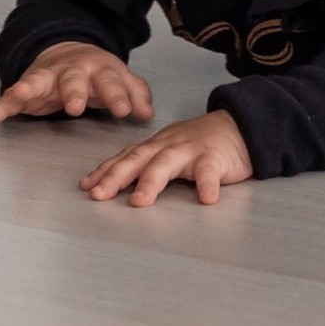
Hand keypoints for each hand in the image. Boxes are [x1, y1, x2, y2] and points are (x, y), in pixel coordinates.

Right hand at [0, 40, 154, 131]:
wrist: (68, 50)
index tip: (125, 111)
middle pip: (74, 79)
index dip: (118, 96)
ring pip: (38, 81)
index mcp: (98, 70)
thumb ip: (135, 93)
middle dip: (74, 92)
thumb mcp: (119, 79)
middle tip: (76, 107)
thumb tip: (148, 112)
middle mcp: (71, 71)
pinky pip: (7, 99)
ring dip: (29, 90)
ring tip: (20, 95)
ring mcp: (46, 77)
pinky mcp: (25, 87)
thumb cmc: (96, 72)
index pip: (111, 82)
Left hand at [80, 107, 253, 209]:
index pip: (125, 157)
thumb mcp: (168, 149)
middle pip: (138, 159)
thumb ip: (145, 163)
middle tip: (99, 195)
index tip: (85, 186)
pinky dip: (208, 185)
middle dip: (116, 176)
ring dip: (152, 181)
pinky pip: (210, 172)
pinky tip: (206, 199)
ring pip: (167, 163)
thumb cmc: (199, 143)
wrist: (239, 124)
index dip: (105, 171)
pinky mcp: (215, 157)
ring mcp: (191, 149)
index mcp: (155, 145)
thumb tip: (111, 184)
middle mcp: (168, 145)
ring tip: (140, 201)